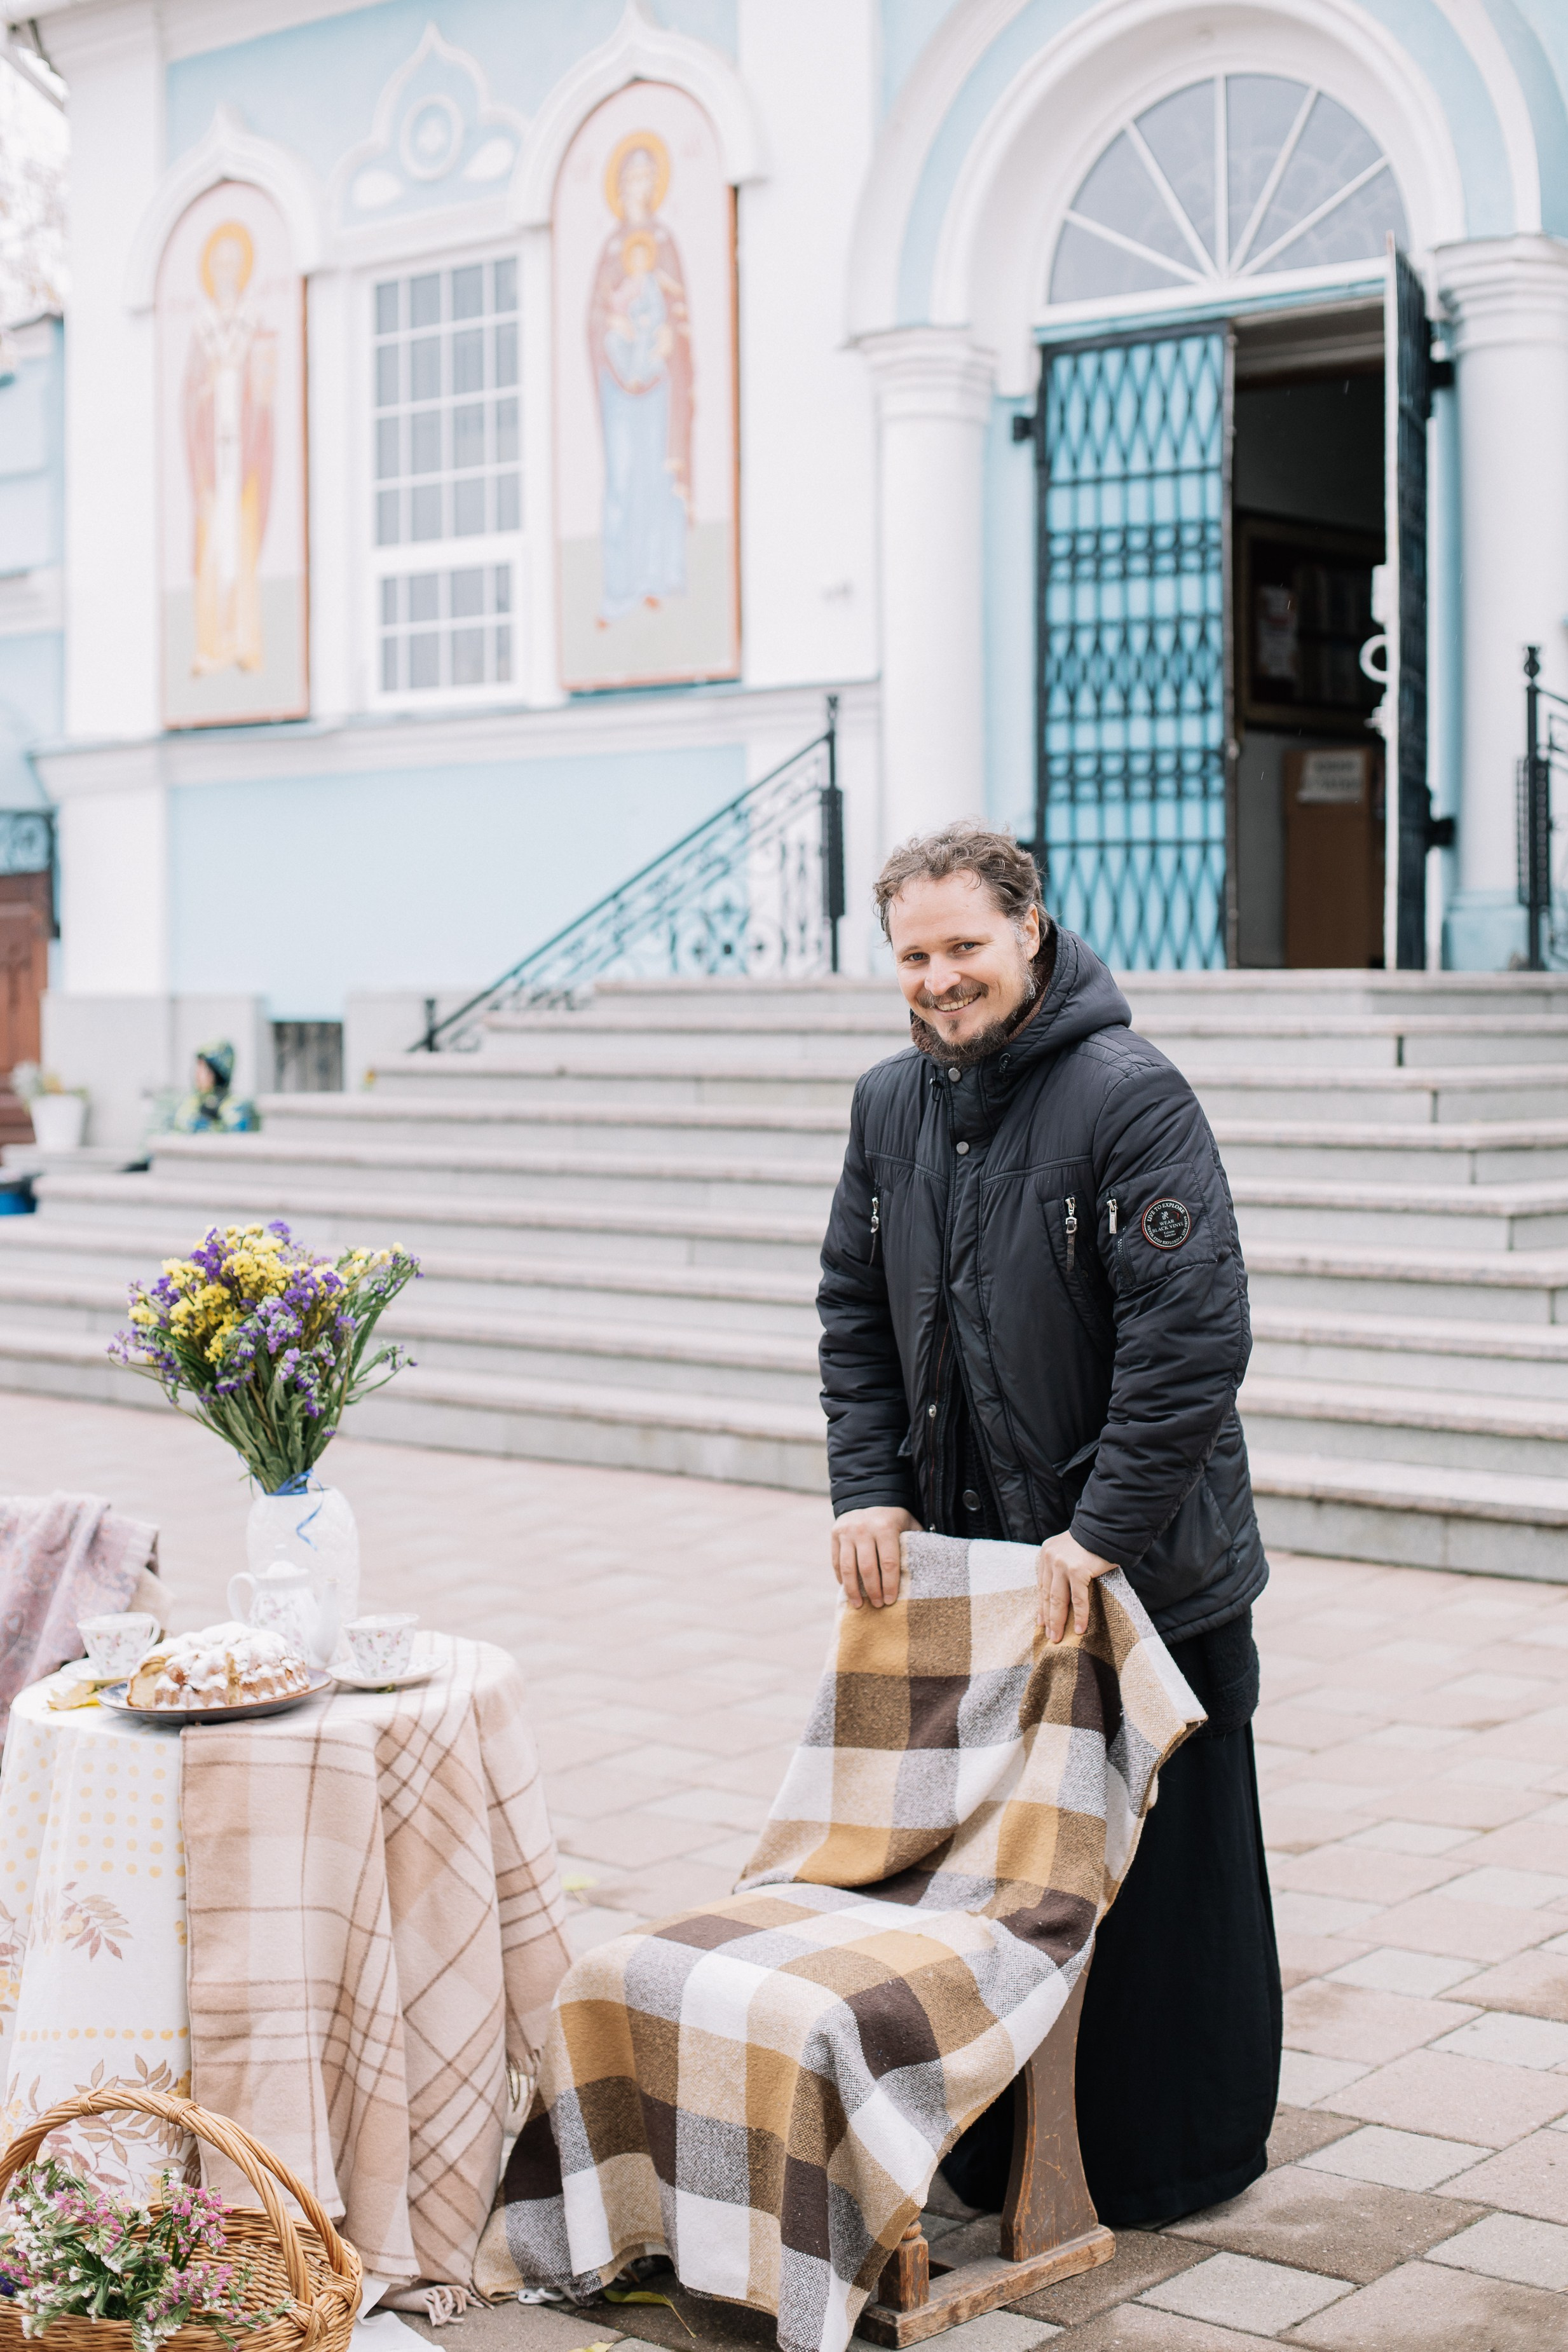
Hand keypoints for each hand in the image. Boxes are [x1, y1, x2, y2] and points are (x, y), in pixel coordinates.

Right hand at [831, 1506, 921, 1610]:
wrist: (867, 1496)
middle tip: (878, 1605)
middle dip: (873, 1591)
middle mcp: (863, 1529)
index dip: (890, 1585)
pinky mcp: (835, 1535)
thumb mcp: (908, 1524)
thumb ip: (916, 1543)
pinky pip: (836, 1562)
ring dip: (853, 1590)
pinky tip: (848, 1589)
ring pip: (848, 1568)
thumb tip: (929, 1568)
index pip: (888, 1563)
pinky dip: (842, 1578)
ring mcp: (847, 1532)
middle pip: (867, 1568)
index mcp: (885, 1527)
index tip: (890, 1601)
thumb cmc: (893, 1518)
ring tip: (859, 1604)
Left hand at [1036, 1529, 1116, 1643]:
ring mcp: (1062, 1565)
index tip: (1040, 1622)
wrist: (1107, 1528)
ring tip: (1058, 1638)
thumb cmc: (1093, 1542)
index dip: (1041, 1606)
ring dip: (1058, 1622)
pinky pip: (1078, 1600)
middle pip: (1047, 1595)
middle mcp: (1050, 1559)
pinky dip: (1079, 1616)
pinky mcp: (1077, 1571)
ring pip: (1058, 1600)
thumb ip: (1062, 1567)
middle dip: (1047, 1618)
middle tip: (1049, 1636)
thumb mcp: (1069, 1551)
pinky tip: (1079, 1629)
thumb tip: (1062, 1595)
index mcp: (1046, 1554)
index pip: (1041, 1586)